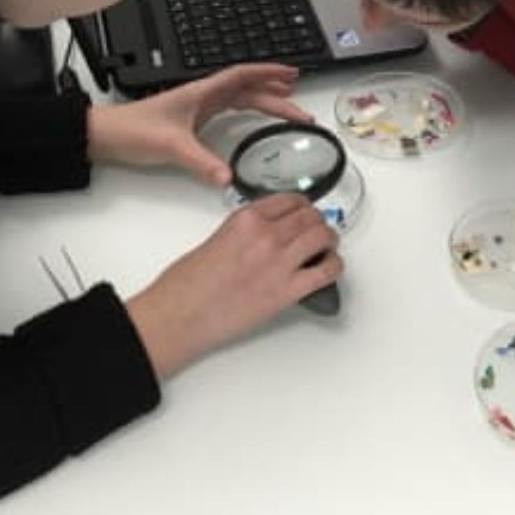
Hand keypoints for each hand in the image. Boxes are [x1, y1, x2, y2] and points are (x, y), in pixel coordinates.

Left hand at [87, 63, 311, 186]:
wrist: (107, 136)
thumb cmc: (133, 130)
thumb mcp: (171, 146)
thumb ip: (202, 162)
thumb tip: (228, 177)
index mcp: (202, 93)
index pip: (243, 75)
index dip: (269, 72)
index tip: (292, 74)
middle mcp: (203, 96)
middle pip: (248, 89)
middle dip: (276, 94)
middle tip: (300, 106)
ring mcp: (199, 107)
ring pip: (240, 98)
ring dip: (264, 100)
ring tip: (287, 104)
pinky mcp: (194, 119)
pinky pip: (229, 109)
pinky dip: (247, 110)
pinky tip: (253, 118)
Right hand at [127, 193, 341, 378]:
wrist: (179, 315)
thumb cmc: (186, 284)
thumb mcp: (217, 238)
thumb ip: (246, 231)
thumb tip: (265, 236)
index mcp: (247, 218)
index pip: (290, 200)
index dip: (304, 206)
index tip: (306, 212)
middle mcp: (266, 234)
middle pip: (310, 217)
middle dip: (318, 222)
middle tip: (318, 230)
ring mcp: (279, 262)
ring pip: (323, 237)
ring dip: (329, 241)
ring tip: (326, 247)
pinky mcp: (286, 291)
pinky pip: (325, 271)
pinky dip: (334, 266)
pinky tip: (330, 268)